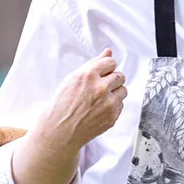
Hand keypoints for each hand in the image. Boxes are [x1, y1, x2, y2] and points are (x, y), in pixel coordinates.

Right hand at [9, 49, 125, 183]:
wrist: (59, 131)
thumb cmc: (62, 105)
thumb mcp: (72, 79)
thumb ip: (93, 64)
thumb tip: (108, 52)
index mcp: (88, 75)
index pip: (111, 62)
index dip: (106, 68)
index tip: (102, 73)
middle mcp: (100, 88)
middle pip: (120, 76)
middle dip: (112, 79)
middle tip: (100, 87)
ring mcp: (108, 103)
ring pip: (123, 90)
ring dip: (115, 92)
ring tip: (100, 99)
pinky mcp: (112, 116)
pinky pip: (121, 105)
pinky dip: (113, 105)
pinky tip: (99, 109)